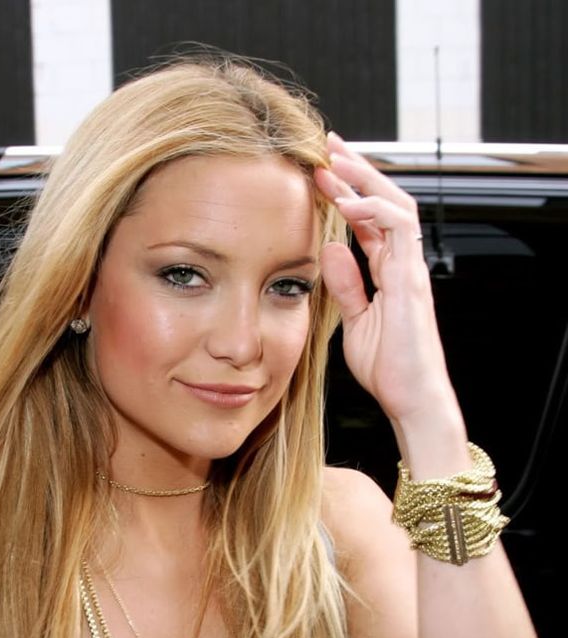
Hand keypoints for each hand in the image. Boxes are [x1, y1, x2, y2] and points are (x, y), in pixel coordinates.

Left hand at [315, 132, 457, 431]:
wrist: (412, 398)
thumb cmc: (390, 368)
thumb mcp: (355, 320)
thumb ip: (345, 285)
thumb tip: (328, 249)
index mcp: (389, 272)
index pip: (369, 220)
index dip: (347, 193)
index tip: (319, 172)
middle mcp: (403, 264)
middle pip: (385, 201)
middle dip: (358, 170)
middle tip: (329, 145)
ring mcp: (410, 270)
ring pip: (396, 205)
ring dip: (366, 179)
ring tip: (337, 158)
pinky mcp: (412, 281)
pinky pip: (398, 233)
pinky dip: (374, 212)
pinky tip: (349, 202)